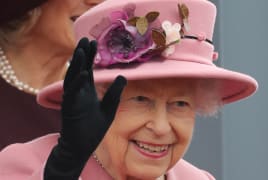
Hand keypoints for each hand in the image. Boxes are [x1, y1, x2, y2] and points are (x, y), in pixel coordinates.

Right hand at [44, 38, 126, 179]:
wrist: (81, 147)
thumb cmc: (93, 129)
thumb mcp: (109, 109)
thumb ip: (114, 93)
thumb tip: (123, 76)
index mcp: (87, 92)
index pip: (88, 70)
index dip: (90, 57)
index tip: (94, 43)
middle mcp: (79, 93)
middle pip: (80, 70)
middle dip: (82, 55)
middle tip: (85, 39)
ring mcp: (73, 100)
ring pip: (73, 78)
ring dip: (77, 65)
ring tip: (81, 50)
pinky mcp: (69, 110)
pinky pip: (72, 94)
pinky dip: (77, 83)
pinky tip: (83, 73)